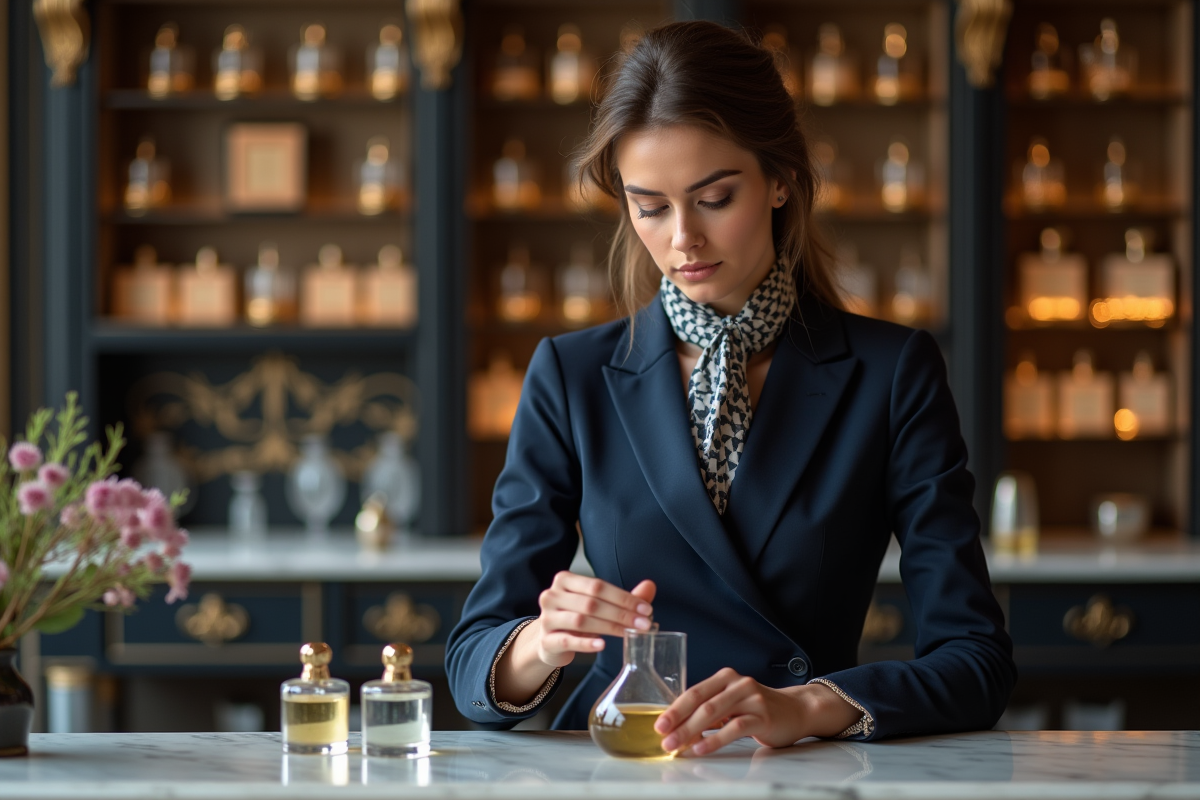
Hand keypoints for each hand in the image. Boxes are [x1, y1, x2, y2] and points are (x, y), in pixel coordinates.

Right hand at [530, 573, 655, 667]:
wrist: (550, 639)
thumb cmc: (576, 617)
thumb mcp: (598, 604)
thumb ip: (623, 597)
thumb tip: (650, 585)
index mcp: (565, 580)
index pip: (598, 586)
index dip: (623, 597)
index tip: (646, 609)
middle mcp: (552, 596)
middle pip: (591, 603)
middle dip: (621, 614)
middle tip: (643, 624)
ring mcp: (547, 619)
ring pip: (580, 621)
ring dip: (609, 627)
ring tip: (629, 633)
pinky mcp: (546, 641)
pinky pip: (567, 641)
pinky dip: (586, 643)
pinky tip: (602, 645)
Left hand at [654, 669, 862, 755]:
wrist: (798, 710)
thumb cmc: (760, 709)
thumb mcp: (733, 704)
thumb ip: (710, 712)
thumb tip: (680, 730)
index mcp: (725, 677)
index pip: (694, 692)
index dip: (674, 709)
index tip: (659, 725)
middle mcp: (738, 683)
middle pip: (701, 702)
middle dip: (678, 721)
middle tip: (663, 738)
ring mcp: (751, 698)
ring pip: (714, 713)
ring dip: (691, 731)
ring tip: (676, 746)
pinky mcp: (762, 716)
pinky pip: (734, 727)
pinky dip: (715, 739)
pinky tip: (701, 748)